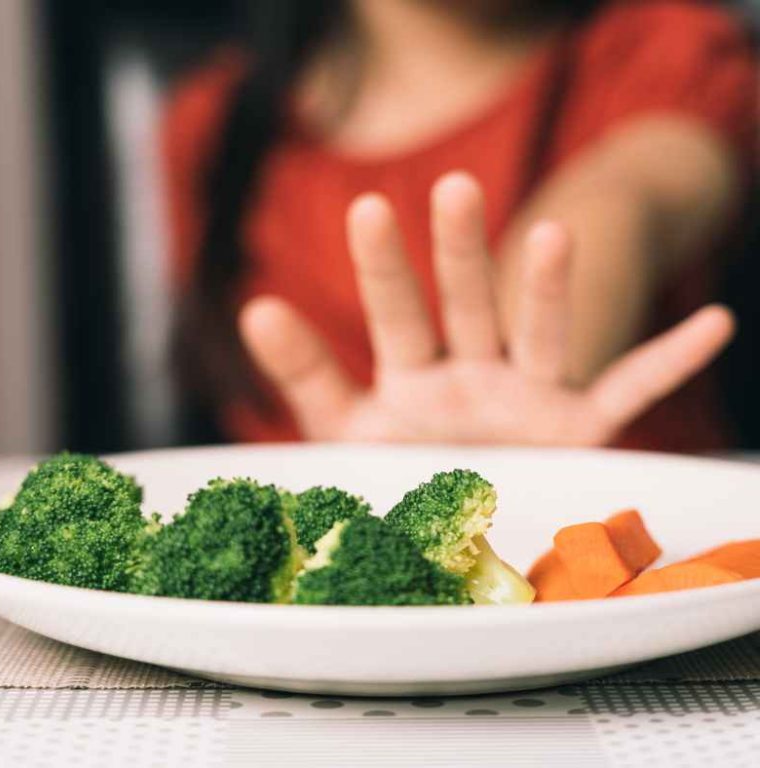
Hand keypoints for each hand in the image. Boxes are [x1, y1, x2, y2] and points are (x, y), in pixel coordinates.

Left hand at [239, 173, 733, 444]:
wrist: (449, 532)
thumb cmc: (391, 475)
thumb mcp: (340, 432)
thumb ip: (305, 377)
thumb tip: (254, 306)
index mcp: (408, 379)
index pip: (391, 313)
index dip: (381, 266)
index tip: (369, 209)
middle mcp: (468, 376)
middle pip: (464, 304)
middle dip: (460, 251)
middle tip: (454, 188)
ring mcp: (524, 399)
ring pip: (540, 332)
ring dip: (549, 286)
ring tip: (553, 234)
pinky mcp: (575, 431)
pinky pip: (630, 392)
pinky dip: (670, 360)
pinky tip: (713, 322)